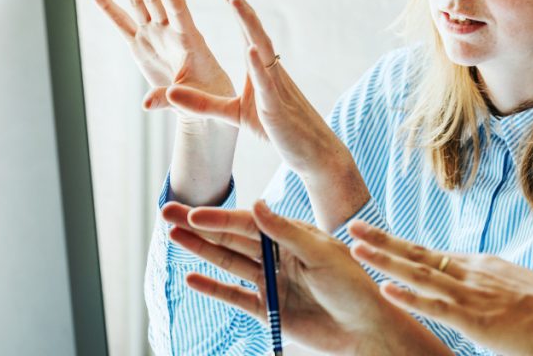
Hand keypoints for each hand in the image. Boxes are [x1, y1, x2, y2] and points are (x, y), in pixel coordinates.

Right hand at [89, 0, 234, 116]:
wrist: (204, 101)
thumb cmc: (208, 97)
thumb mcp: (195, 99)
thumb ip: (170, 99)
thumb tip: (145, 106)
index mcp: (189, 39)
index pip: (177, 9)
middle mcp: (169, 31)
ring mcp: (153, 35)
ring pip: (138, 2)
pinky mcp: (140, 45)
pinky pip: (120, 22)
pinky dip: (107, 6)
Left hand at [163, 0, 368, 228]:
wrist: (312, 152)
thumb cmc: (277, 129)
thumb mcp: (233, 114)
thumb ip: (203, 103)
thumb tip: (170, 92)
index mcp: (260, 67)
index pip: (245, 28)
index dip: (233, 2)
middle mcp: (269, 68)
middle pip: (252, 27)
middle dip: (237, 0)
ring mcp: (275, 85)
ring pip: (261, 47)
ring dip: (248, 23)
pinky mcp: (276, 106)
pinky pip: (267, 82)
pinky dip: (258, 64)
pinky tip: (251, 48)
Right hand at [163, 200, 452, 354]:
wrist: (366, 328)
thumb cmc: (353, 285)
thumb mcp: (322, 254)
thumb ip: (286, 232)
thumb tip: (256, 204)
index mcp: (293, 235)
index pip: (249, 223)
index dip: (220, 218)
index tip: (193, 212)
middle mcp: (279, 254)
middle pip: (232, 238)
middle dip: (199, 225)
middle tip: (166, 212)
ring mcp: (272, 281)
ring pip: (229, 262)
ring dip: (200, 249)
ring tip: (172, 236)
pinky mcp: (269, 309)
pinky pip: (235, 296)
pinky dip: (213, 287)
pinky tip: (192, 278)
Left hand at [348, 221, 532, 355]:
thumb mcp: (513, 292)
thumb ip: (489, 291)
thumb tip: (477, 297)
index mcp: (479, 266)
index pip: (430, 254)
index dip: (399, 245)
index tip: (374, 236)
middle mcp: (471, 273)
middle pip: (417, 253)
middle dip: (382, 241)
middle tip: (352, 226)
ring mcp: (472, 294)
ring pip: (419, 273)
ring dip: (385, 260)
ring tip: (356, 248)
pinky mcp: (475, 319)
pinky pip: (436, 306)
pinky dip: (409, 296)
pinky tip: (386, 288)